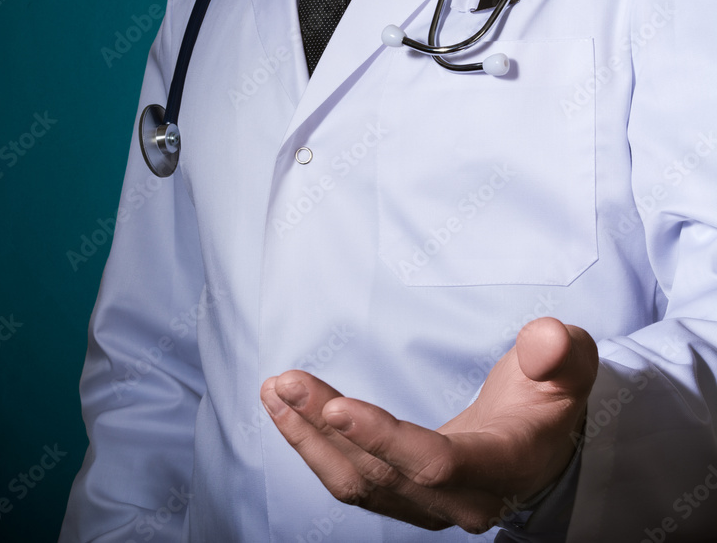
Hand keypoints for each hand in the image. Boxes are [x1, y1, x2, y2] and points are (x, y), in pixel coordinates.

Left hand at [260, 317, 597, 531]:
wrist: (538, 445)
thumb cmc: (549, 398)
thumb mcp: (571, 367)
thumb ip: (561, 352)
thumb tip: (544, 339)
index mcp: (503, 467)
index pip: (436, 463)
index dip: (385, 440)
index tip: (338, 408)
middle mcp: (462, 500)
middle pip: (381, 474)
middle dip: (326, 427)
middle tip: (286, 382)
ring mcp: (428, 507)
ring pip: (356, 484)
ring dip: (309, 438)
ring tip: (276, 392)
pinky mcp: (402, 499)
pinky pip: (350, 481)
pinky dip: (314, 446)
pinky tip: (288, 411)